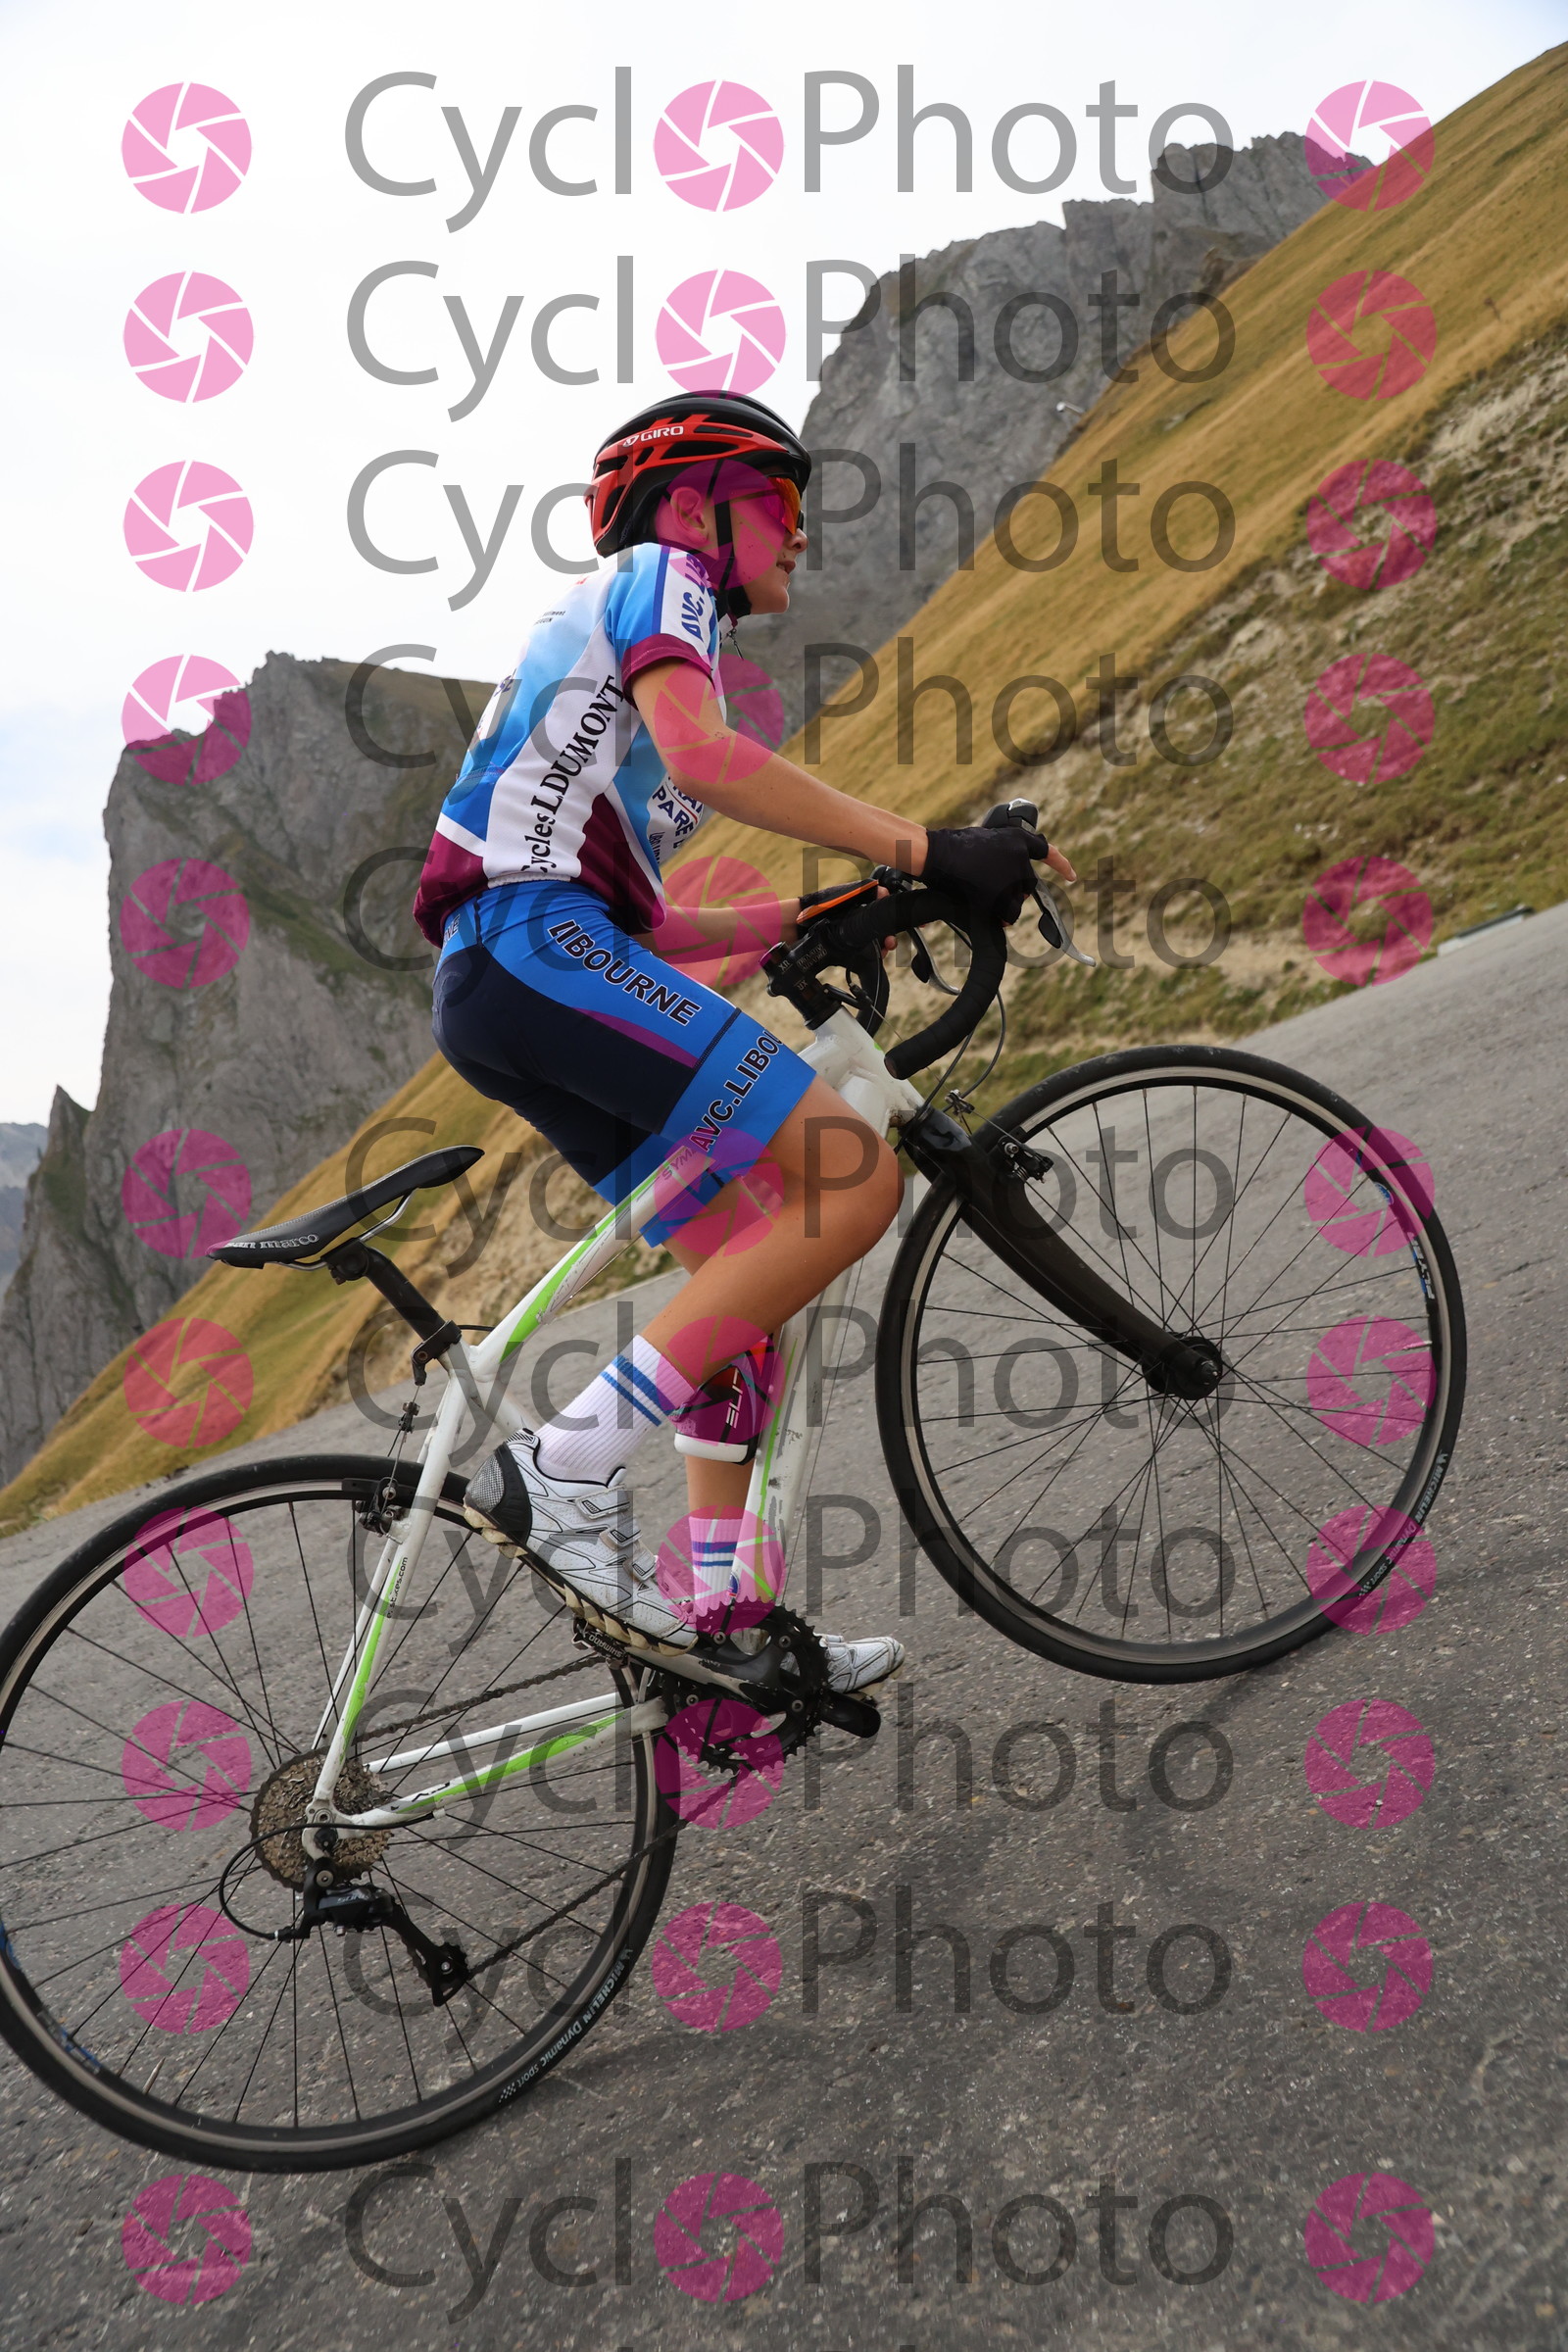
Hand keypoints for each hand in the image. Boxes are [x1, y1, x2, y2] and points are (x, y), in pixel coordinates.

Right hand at [919, 823, 1061, 923]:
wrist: (938, 854)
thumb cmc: (953, 846)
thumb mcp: (985, 840)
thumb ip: (1002, 856)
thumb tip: (1003, 883)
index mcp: (1017, 840)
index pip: (1047, 852)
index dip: (1061, 865)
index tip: (1072, 877)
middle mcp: (1020, 858)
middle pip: (1028, 885)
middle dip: (1014, 891)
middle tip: (991, 888)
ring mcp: (1011, 878)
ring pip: (1017, 902)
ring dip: (1005, 905)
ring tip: (982, 897)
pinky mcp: (1000, 897)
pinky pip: (1008, 916)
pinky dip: (1001, 919)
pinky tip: (988, 914)